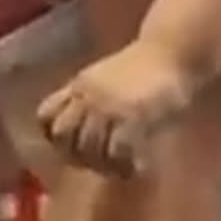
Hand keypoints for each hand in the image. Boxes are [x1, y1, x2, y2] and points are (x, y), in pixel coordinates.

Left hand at [38, 41, 194, 175]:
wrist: (174, 51)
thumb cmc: (144, 68)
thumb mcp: (104, 78)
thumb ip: (89, 98)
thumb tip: (81, 129)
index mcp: (78, 86)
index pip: (45, 114)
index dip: (51, 135)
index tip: (68, 147)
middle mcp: (87, 96)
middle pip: (62, 135)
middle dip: (73, 154)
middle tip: (93, 164)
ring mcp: (108, 107)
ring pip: (88, 147)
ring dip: (101, 165)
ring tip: (116, 169)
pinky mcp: (133, 116)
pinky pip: (118, 151)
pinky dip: (124, 166)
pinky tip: (135, 169)